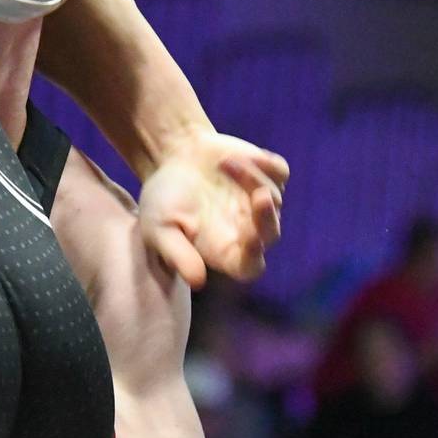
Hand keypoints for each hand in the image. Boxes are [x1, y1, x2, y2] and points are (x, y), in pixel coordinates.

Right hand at [138, 132, 286, 287]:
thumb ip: (177, 254)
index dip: (252, 255)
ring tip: (221, 164)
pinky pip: (279, 172)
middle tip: (258, 196)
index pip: (249, 265)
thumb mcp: (159, 228)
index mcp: (224, 250)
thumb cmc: (163, 198)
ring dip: (249, 178)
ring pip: (273, 196)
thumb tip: (197, 282)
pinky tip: (239, 156)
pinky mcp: (268, 175)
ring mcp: (261, 202)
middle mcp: (248, 230)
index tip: (248, 238)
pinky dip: (265, 163)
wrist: (172, 155)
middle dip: (266, 216)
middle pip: (271, 233)